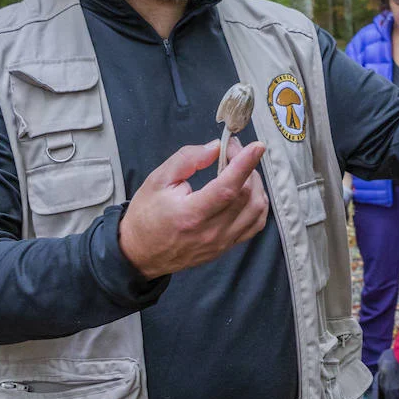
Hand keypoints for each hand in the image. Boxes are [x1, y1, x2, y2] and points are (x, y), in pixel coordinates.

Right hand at [119, 139, 268, 279]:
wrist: (140, 252)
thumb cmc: (146, 215)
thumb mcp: (158, 180)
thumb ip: (187, 159)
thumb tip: (216, 147)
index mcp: (190, 214)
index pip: (227, 188)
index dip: (245, 164)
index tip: (256, 146)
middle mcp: (211, 232)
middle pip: (246, 195)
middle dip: (247, 166)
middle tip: (233, 152)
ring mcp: (222, 242)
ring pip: (256, 210)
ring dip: (255, 184)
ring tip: (239, 171)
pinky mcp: (227, 247)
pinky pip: (255, 224)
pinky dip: (258, 204)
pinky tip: (247, 192)